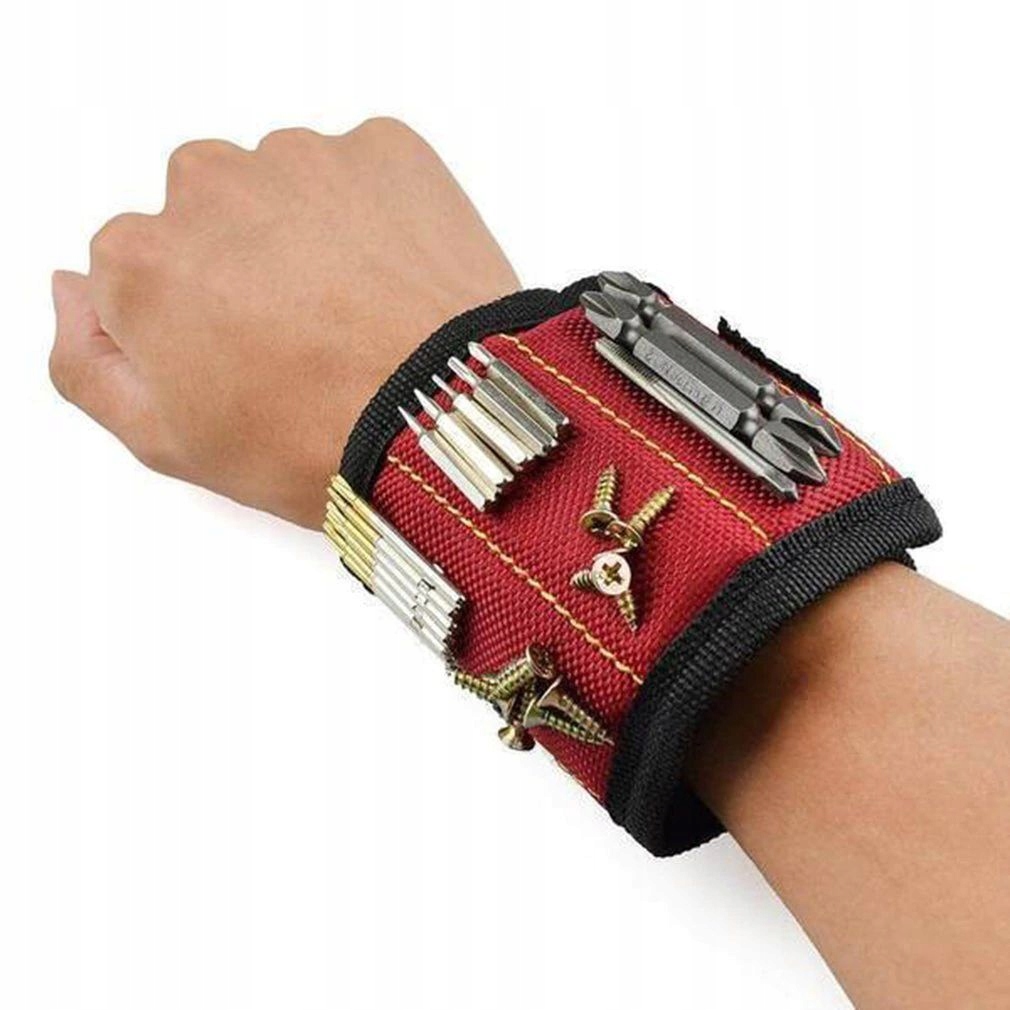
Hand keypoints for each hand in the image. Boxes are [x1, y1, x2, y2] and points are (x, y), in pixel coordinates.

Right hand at [49, 119, 518, 526]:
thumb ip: (87, 363)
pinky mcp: (384, 149)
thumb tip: (69, 290)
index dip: (191, 317)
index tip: (239, 356)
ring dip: (307, 232)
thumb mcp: (168, 442)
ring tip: (356, 312)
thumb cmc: (312, 443)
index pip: (140, 268)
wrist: (444, 420)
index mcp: (142, 260)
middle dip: (239, 262)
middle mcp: (208, 187)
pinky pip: (362, 171)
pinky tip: (396, 279)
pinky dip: (374, 213)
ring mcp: (300, 158)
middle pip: (205, 214)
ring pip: (283, 187)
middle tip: (301, 336)